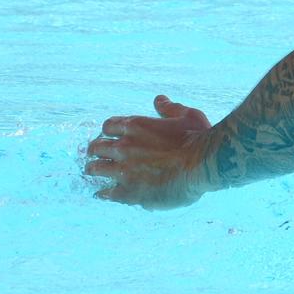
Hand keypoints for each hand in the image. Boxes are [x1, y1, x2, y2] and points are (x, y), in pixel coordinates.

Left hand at [85, 95, 212, 209]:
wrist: (201, 165)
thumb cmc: (196, 138)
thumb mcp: (187, 115)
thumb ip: (170, 108)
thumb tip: (159, 100)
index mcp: (136, 126)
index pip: (109, 126)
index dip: (108, 131)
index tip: (110, 136)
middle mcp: (124, 146)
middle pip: (97, 146)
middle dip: (95, 149)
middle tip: (95, 153)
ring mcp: (124, 170)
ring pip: (96, 168)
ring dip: (93, 169)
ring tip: (92, 171)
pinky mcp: (128, 191)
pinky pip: (107, 192)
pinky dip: (103, 192)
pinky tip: (102, 193)